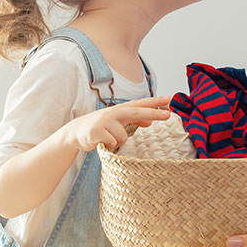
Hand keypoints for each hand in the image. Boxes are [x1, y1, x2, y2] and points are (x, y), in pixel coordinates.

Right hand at [58, 96, 172, 151]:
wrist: (76, 132)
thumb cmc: (101, 127)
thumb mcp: (117, 122)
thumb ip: (133, 120)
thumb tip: (150, 121)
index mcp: (120, 110)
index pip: (141, 104)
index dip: (155, 102)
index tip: (170, 99)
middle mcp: (113, 113)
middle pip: (136, 112)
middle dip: (153, 113)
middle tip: (168, 115)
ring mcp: (104, 121)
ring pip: (123, 137)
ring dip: (118, 142)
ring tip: (108, 139)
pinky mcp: (96, 132)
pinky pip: (112, 143)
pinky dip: (109, 146)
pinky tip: (102, 142)